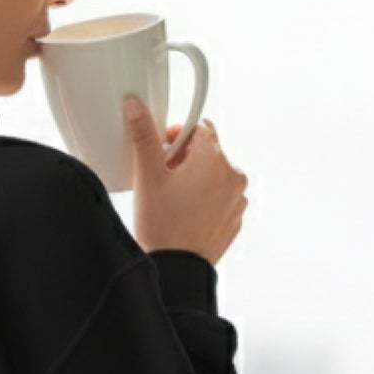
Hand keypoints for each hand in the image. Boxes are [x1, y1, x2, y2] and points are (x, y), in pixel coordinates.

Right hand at [124, 96, 247, 265]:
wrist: (176, 269)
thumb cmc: (162, 224)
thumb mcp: (148, 175)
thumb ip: (143, 135)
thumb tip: (135, 105)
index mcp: (215, 159)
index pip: (200, 128)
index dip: (178, 136)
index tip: (162, 151)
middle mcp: (234, 176)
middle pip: (209, 152)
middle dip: (186, 158)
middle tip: (163, 176)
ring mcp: (238, 199)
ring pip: (216, 175)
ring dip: (197, 178)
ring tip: (174, 197)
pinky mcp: (236, 219)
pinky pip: (221, 198)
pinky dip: (206, 199)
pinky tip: (185, 213)